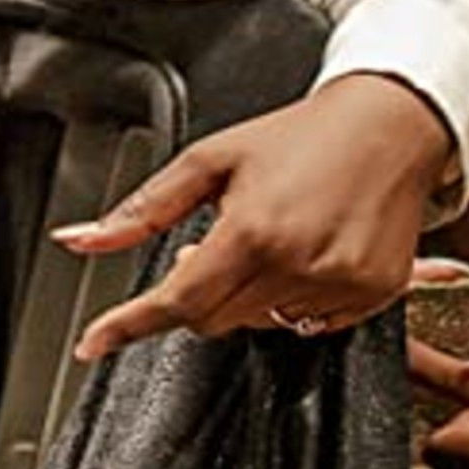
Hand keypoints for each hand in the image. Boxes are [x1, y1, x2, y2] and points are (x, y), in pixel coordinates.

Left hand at [64, 72, 451, 359]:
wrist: (389, 125)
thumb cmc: (298, 136)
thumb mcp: (209, 160)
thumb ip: (142, 210)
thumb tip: (79, 239)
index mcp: (253, 229)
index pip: (177, 301)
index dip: (128, 324)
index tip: (93, 343)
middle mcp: (299, 264)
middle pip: (214, 320)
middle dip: (199, 292)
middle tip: (217, 244)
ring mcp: (342, 285)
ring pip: (261, 324)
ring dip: (249, 294)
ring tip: (273, 237)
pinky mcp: (375, 295)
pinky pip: (313, 323)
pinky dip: (295, 299)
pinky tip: (307, 253)